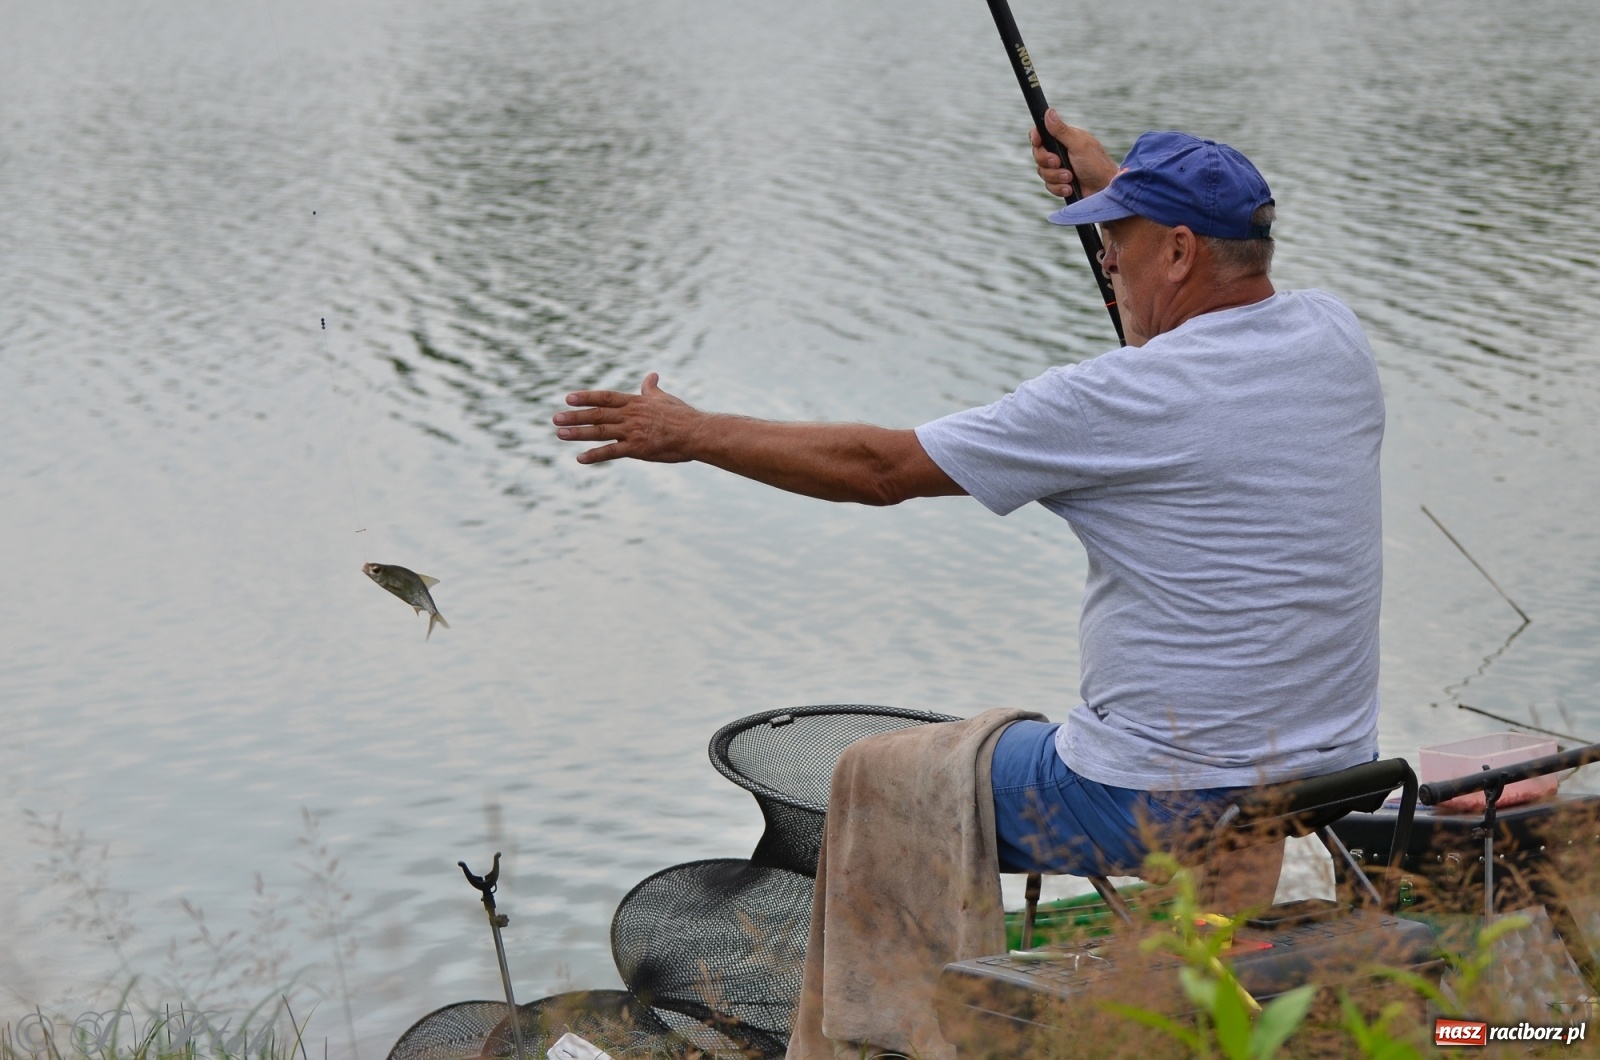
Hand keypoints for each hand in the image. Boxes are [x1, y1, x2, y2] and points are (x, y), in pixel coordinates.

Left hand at [553, 373, 699, 463]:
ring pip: (600, 431)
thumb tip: (651, 375)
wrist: (697, 433)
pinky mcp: (637, 449)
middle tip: (555, 418)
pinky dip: (595, 455)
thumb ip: (651, 389)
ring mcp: (633, 432)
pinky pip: (612, 452)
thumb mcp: (664, 398)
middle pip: (597, 414)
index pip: (605, 397)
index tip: (568, 398)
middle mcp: (630, 415)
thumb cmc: (682, 416)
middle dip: (575, 416)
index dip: (586, 397)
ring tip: (560, 434)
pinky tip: (580, 458)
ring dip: (578, 433)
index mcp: (635, 402)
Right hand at [1029, 110, 1118, 198]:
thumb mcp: (1078, 145)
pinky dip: (1059, 188)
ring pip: (1042, 172)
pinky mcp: (1060, 182)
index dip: (1036, 138)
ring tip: (1071, 177)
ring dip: (1056, 177)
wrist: (1104, 189)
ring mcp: (1059, 168)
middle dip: (1047, 161)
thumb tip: (1049, 112)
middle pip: (1038, 154)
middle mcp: (1060, 151)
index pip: (1041, 133)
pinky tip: (1070, 187)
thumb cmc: (1096, 164)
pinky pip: (1048, 185)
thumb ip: (1061, 130)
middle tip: (1059, 163)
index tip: (1037, 142)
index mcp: (1064, 138)